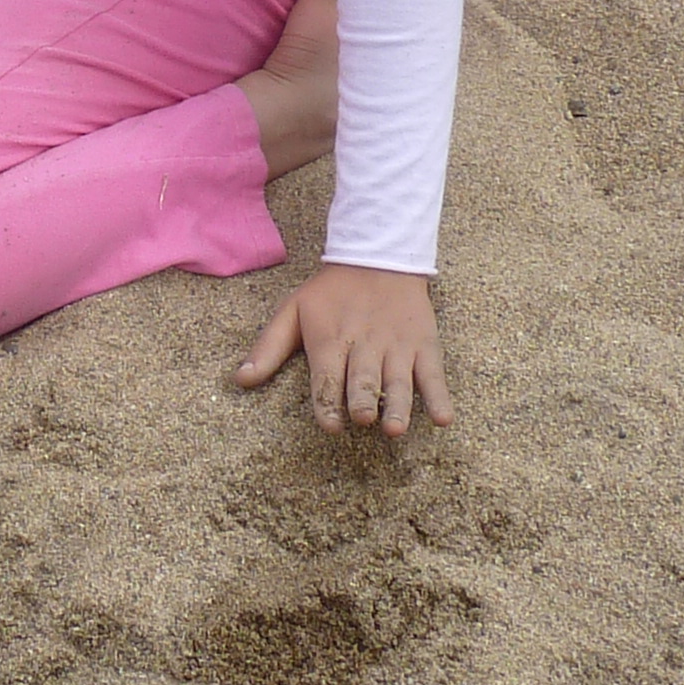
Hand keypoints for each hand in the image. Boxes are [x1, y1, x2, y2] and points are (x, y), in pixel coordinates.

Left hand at [234, 262, 455, 439]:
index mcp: (331, 339)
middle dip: (362, 399)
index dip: (328, 401)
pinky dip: (439, 395)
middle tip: (363, 419)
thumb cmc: (330, 293)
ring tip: (395, 428)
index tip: (329, 425)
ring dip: (398, 404)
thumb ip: (268, 347)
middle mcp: (365, 344)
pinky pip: (433, 373)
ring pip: (399, 380)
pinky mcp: (423, 345)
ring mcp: (397, 346)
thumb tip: (240, 380)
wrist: (379, 256)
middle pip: (363, 378)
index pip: (328, 376)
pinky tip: (443, 417)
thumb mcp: (293, 311)